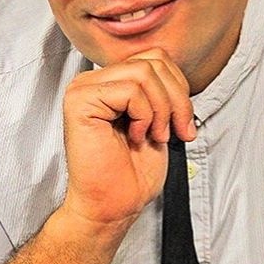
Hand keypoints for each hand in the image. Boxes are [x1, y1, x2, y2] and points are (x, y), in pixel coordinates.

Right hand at [59, 48, 195, 227]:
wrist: (112, 206)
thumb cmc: (132, 171)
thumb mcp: (160, 118)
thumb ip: (162, 88)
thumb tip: (178, 71)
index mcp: (112, 80)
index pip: (156, 57)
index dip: (179, 87)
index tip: (183, 124)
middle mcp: (94, 79)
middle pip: (153, 61)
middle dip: (176, 99)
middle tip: (175, 131)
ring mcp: (83, 88)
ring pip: (144, 72)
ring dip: (161, 109)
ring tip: (153, 135)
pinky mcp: (80, 101)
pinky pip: (130, 90)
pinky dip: (143, 116)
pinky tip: (134, 136)